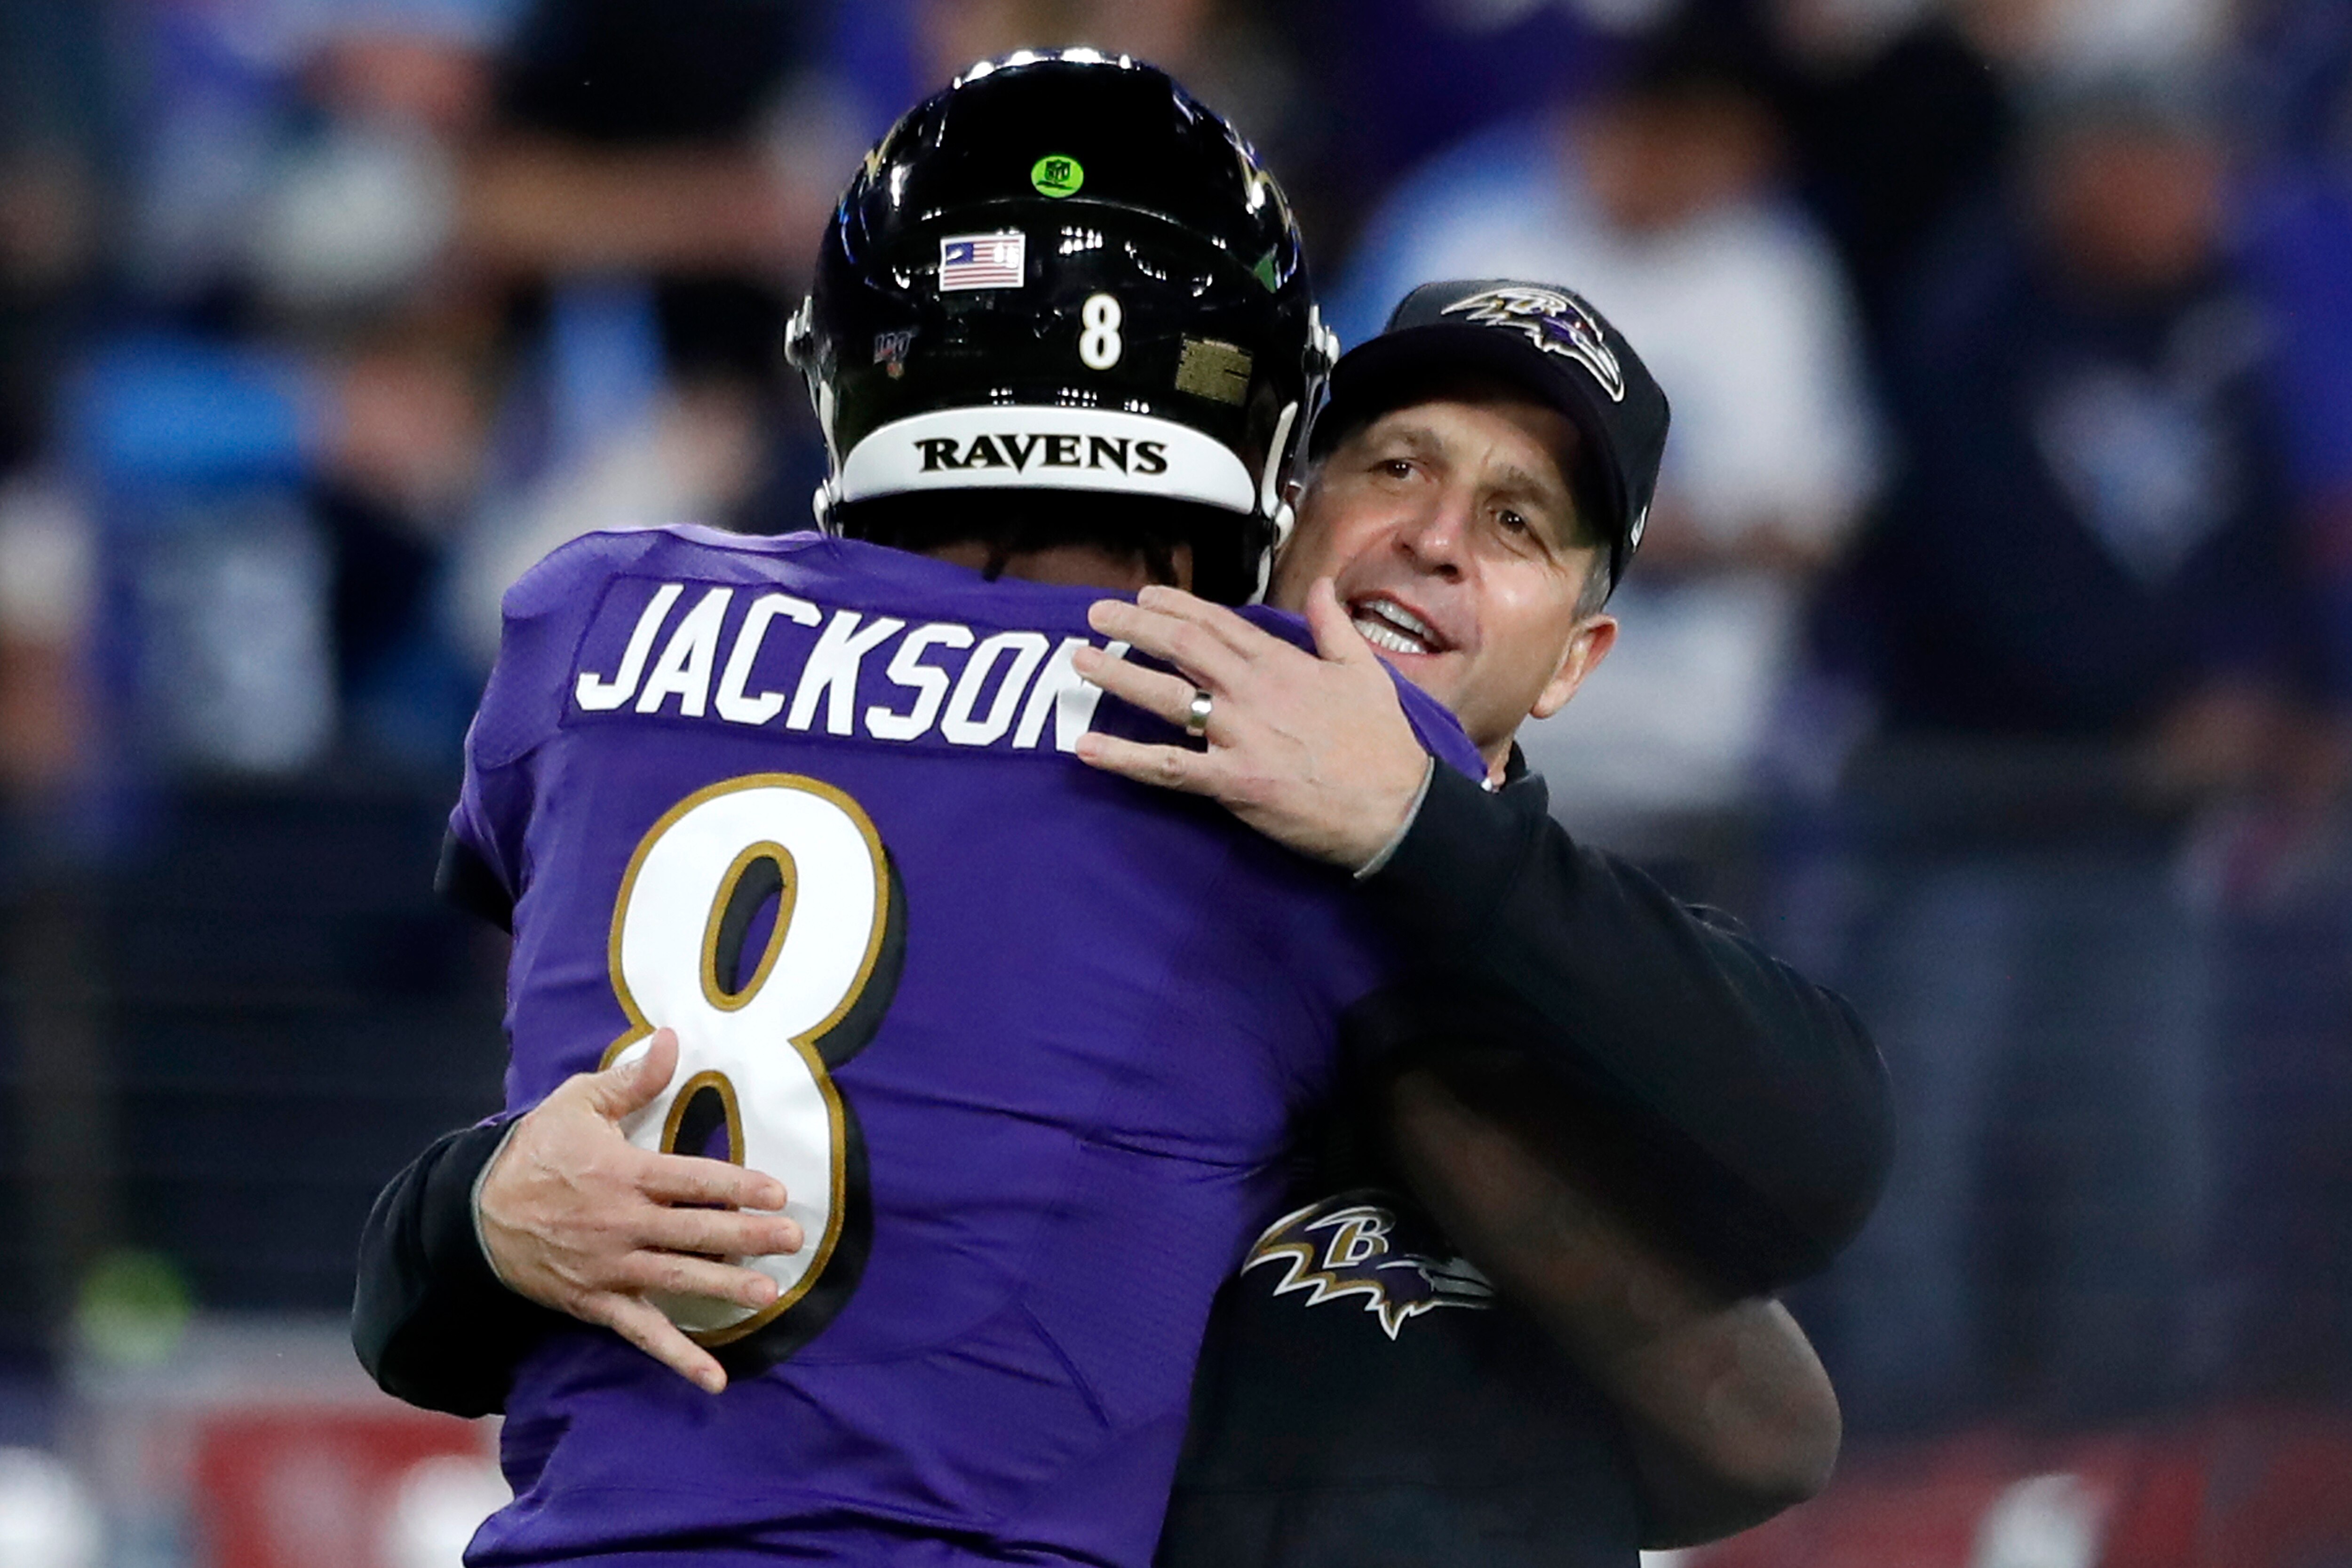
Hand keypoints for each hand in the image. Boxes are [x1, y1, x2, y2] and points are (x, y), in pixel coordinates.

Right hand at [477, 1028, 803, 1392]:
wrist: (473, 1213)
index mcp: (622, 1173)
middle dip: (746, 1236)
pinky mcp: (597, 1302)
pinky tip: (715, 1379)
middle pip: (694, 1231)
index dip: (737, 1186)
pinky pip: (643, 1334)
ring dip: (724, 1287)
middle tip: (792, 1240)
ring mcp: (610, 1268)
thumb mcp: (576, 1103)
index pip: (691, 1180)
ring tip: (769, 1294)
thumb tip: (673, 1040)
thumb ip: (631, 1079)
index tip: (777, 1192)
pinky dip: (679, 1359)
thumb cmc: (535, 1151)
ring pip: (677, 1279)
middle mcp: (622, 1224)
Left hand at [1073, 579, 1432, 869]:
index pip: (1217, 622)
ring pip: (1167, 697)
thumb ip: (1334, 625)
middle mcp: (1253, 691)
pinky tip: (1088, 748)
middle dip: (1133, 626)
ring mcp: (1240, 735)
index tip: (1144, 595)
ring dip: (1119, 675)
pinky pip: (1169, 767)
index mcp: (1282, 663)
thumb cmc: (1383, 744)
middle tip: (1094, 614)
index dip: (1175, 605)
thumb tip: (1322, 584)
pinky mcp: (1233, 781)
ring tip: (1081, 659)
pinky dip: (1126, 757)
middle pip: (1181, 646)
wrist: (1397, 808)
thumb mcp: (1365, 670)